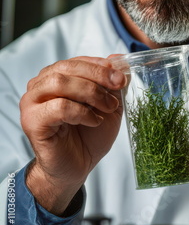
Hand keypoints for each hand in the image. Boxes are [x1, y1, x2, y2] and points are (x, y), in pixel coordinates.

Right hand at [20, 55, 125, 214]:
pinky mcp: (32, 121)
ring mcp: (32, 103)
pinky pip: (58, 107)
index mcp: (55, 77)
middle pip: (66, 68)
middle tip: (118, 86)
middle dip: (98, 75)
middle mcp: (40, 86)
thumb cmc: (89, 136)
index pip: (76, 61)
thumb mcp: (108, 104)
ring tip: (107, 107)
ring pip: (60, 83)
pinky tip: (94, 121)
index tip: (121, 76)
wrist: (77, 167)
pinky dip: (81, 112)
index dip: (100, 65)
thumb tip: (119, 58)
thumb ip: (112, 82)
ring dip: (90, 93)